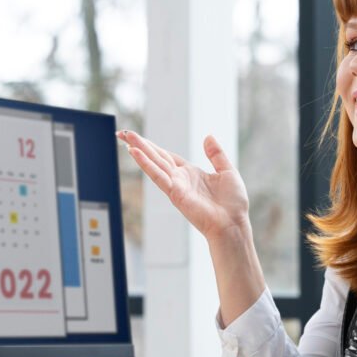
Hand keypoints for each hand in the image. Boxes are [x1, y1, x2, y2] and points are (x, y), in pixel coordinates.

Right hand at [118, 130, 250, 241]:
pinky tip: (135, 152)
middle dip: (140, 144)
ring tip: (125, 136)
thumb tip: (208, 137)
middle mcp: (180, 179)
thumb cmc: (232, 204)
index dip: (153, 147)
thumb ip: (216, 154)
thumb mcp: (227, 171)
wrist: (233, 223)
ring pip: (154, 163)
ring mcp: (176, 186)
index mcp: (190, 173)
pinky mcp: (175, 193)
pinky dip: (146, 164)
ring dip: (139, 150)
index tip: (138, 138)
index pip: (166, 156)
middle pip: (156, 157)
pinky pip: (158, 175)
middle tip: (123, 132)